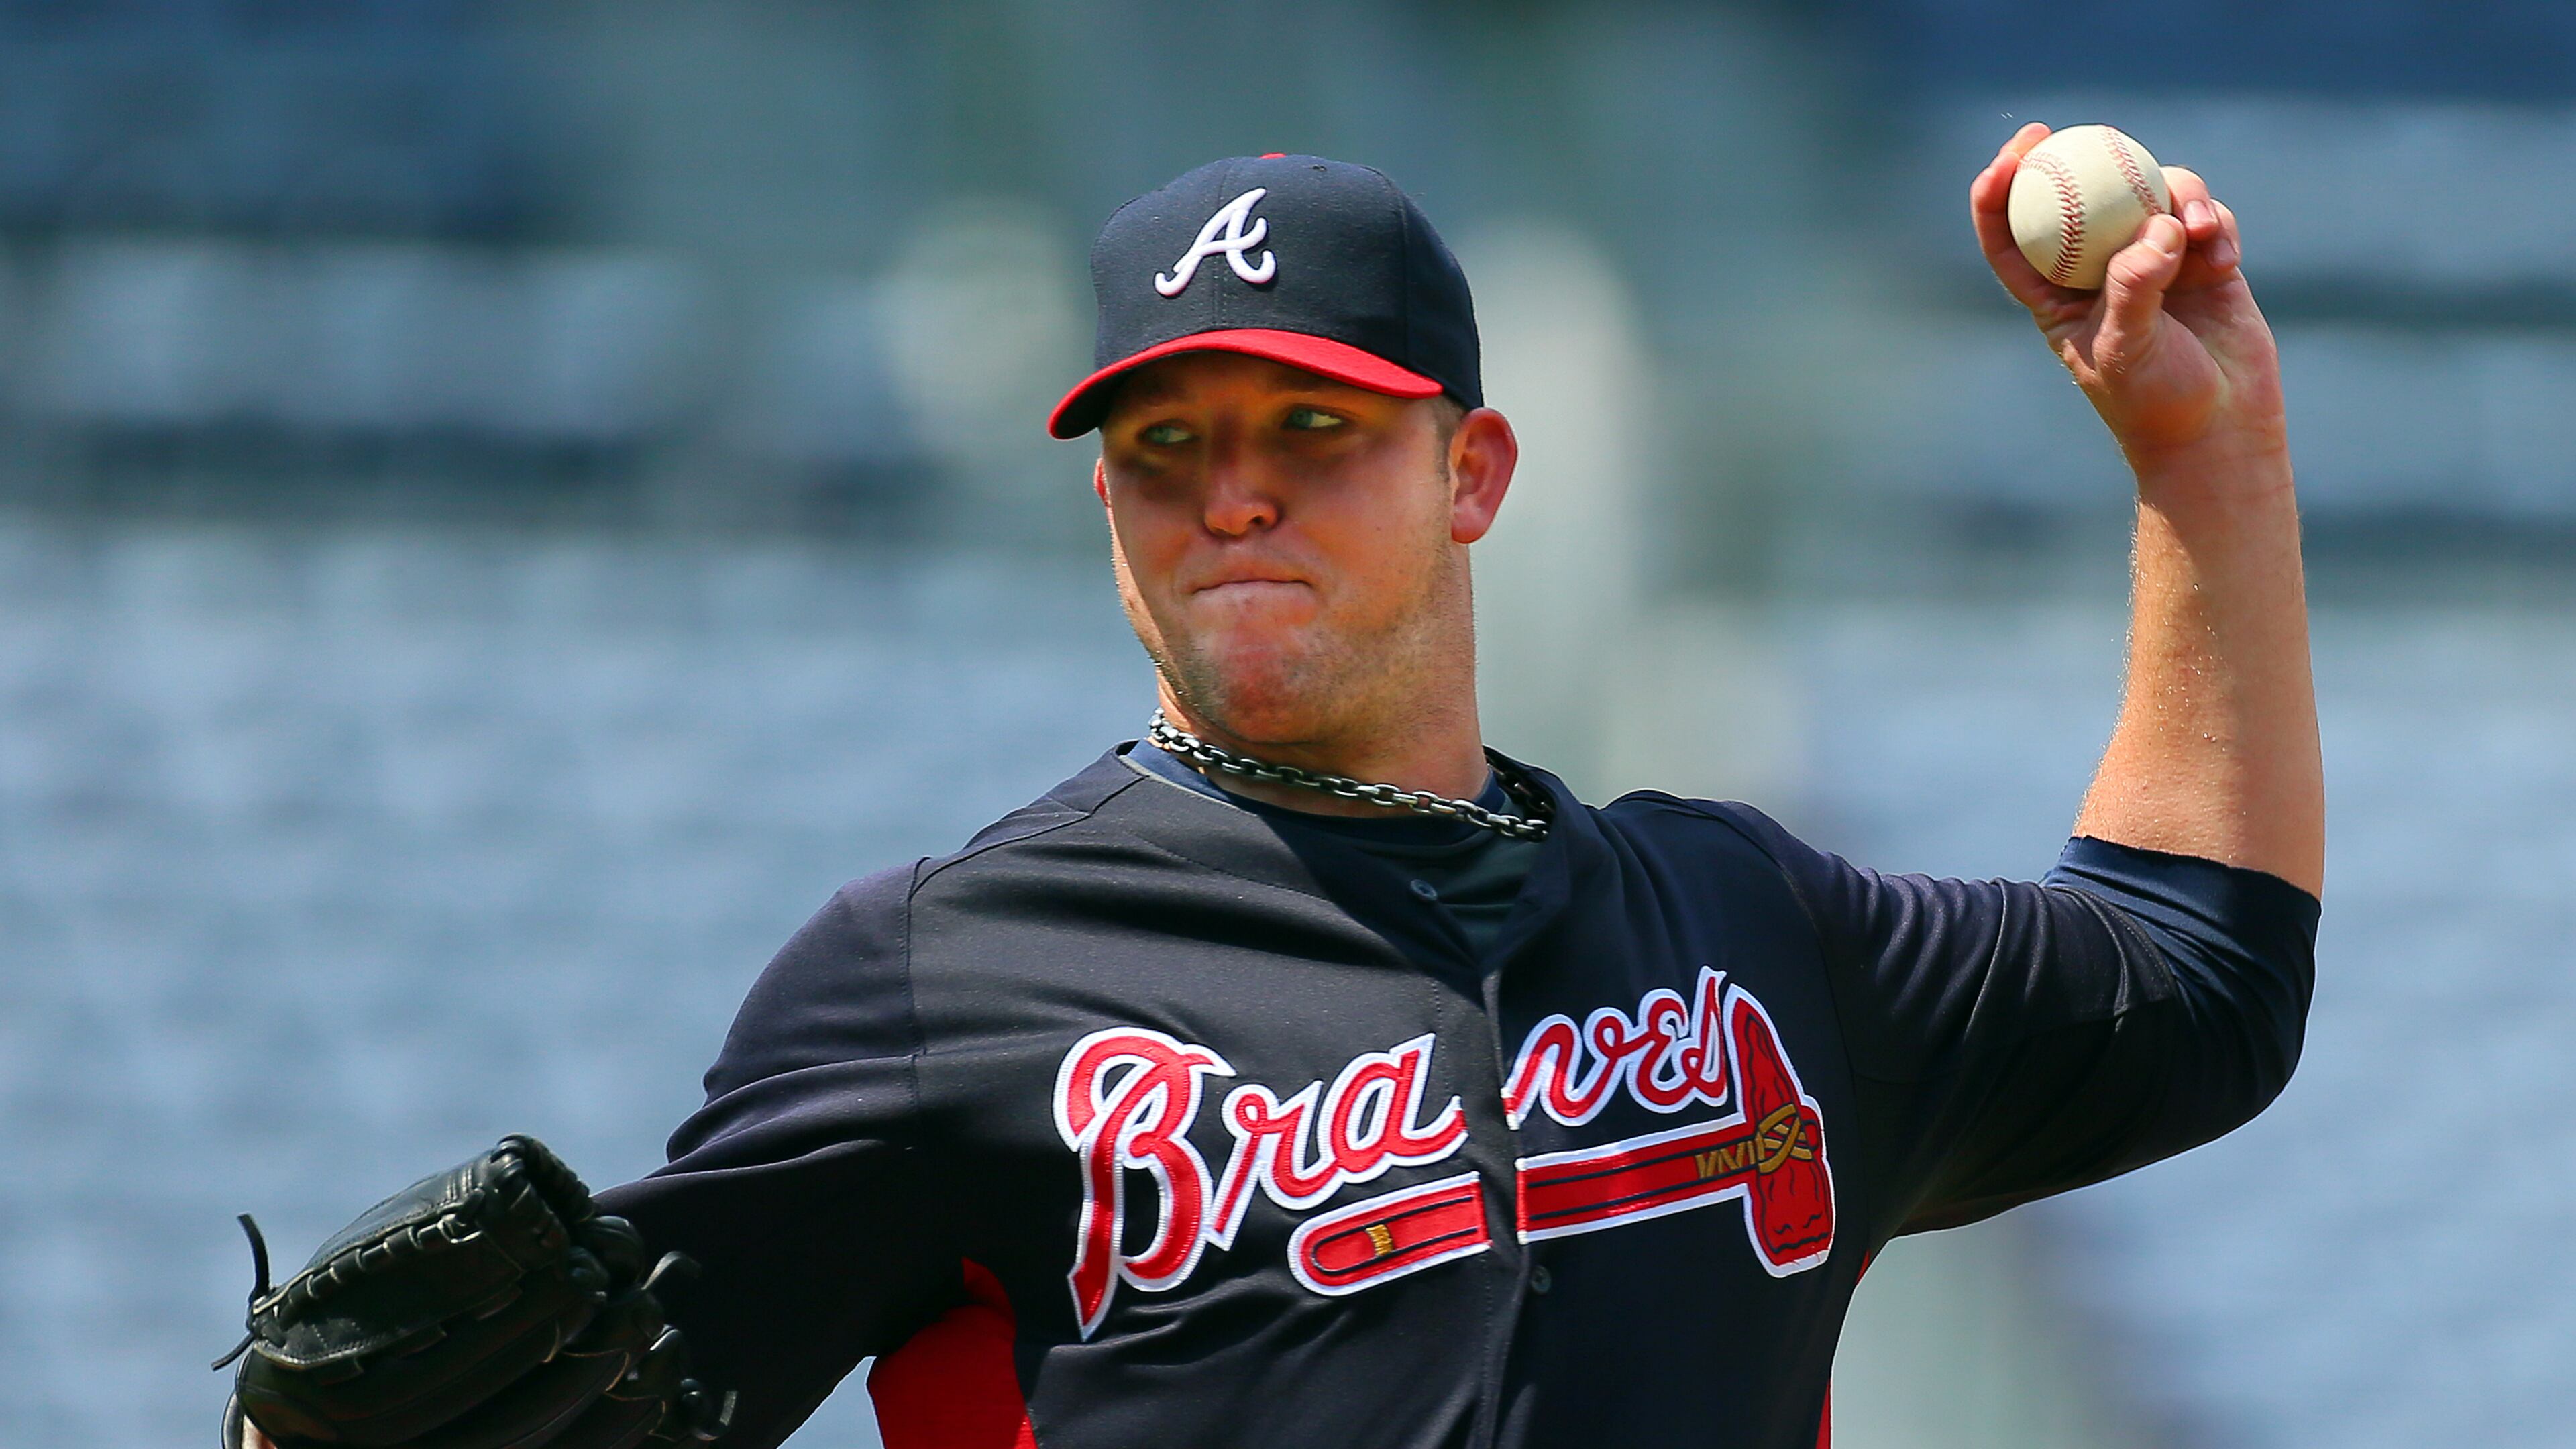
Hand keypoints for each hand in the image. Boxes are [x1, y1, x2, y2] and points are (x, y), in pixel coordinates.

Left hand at [1972, 123, 2284, 474]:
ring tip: (2198, 230)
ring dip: (2178, 197)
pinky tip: (2224, 258)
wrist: (2220, 428)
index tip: (2016, 155)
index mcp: (2055, 295)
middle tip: (2099, 132)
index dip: (2001, 190)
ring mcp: (2152, 261)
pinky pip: (2205, 216)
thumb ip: (2134, 286)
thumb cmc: (2157, 400)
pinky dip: (2216, 226)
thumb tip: (2155, 228)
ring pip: (2153, 196)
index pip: (2012, 236)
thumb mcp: (2130, 347)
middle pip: (2082, 196)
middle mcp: (2098, 271)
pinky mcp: (2202, 260)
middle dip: (2087, 156)